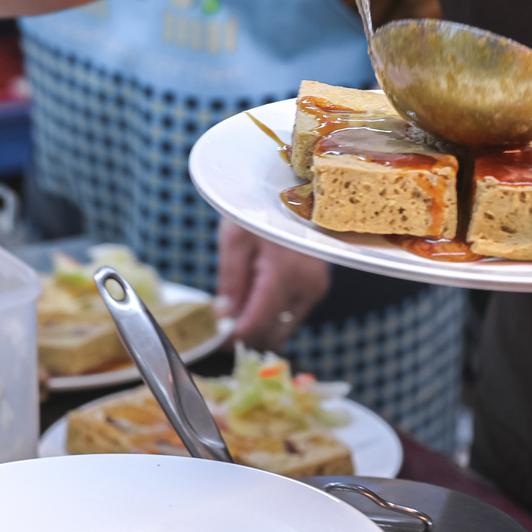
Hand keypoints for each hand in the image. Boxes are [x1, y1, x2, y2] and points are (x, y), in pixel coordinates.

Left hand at [216, 219, 330, 351]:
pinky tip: (257, 303)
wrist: (296, 191)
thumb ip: (230, 284)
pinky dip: (272, 318)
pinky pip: (292, 317)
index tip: (214, 340)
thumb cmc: (262, 208)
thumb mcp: (235, 240)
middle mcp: (306, 286)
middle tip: (222, 329)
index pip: (256, 324)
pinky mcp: (317, 289)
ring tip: (237, 313)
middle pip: (272, 335)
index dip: (232, 338)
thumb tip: (223, 320)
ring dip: (259, 329)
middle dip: (245, 337)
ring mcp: (316, 289)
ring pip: (283, 330)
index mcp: (284, 272)